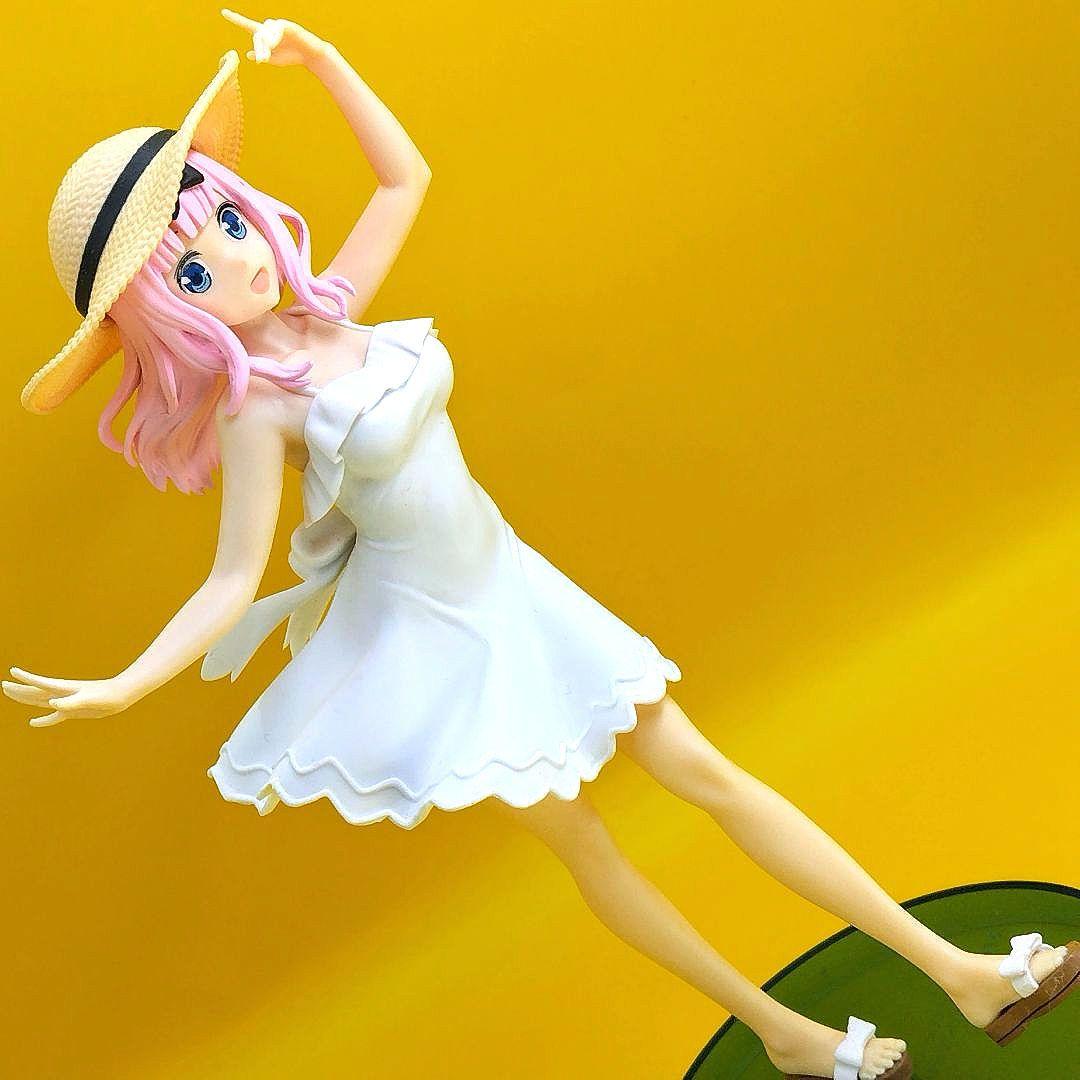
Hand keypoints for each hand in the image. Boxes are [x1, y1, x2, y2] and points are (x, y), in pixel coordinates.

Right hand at [3, 667, 137, 726]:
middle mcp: (62, 695)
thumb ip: (71, 701)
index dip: (26, 678)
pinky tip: (33, 722)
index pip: (41, 683)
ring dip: (26, 699)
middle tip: (4, 685)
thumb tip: (52, 705)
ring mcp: (66, 702)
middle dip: (20, 690)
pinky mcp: (73, 711)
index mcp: (64, 689)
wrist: (121, 696)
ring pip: (41, 701)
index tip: (13, 671)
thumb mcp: (90, 699)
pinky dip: (43, 720)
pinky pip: (53, 716)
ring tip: (11, 694)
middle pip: (35, 692)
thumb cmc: (107, 695)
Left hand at [220, 9, 329, 67]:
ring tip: (271, 52)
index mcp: (265, 35)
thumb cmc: (292, 56)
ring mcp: (278, 26)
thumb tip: (249, 55)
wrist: (310, 55)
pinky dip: (273, 37)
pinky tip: (275, 43)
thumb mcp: (274, 59)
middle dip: (259, 48)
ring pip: (265, 33)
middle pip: (258, 35)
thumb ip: (261, 55)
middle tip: (262, 59)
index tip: (224, 12)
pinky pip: (275, 30)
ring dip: (266, 44)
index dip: (236, 19)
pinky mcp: (286, 25)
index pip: (248, 26)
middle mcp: (270, 28)